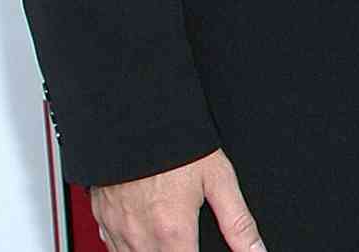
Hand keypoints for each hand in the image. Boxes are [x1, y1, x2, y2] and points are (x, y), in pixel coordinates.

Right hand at [90, 148, 265, 251]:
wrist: (135, 121)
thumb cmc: (177, 146)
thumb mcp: (219, 179)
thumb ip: (238, 222)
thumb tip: (256, 250)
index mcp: (172, 231)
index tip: (199, 247)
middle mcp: (140, 237)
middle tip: (188, 237)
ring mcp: (117, 231)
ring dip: (155, 251)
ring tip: (170, 234)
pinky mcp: (103, 221)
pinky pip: (114, 248)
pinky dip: (131, 246)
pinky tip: (146, 231)